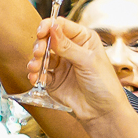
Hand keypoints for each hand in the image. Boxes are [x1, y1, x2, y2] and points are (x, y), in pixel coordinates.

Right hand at [29, 17, 137, 137]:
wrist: (102, 112)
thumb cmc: (104, 85)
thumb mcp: (87, 61)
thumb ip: (67, 46)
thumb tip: (52, 28)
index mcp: (83, 39)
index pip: (61, 26)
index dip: (48, 26)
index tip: (41, 33)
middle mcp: (71, 49)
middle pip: (48, 39)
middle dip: (40, 46)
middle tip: (38, 54)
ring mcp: (62, 64)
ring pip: (41, 56)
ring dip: (35, 61)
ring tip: (34, 68)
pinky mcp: (54, 79)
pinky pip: (40, 73)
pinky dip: (35, 74)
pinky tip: (36, 79)